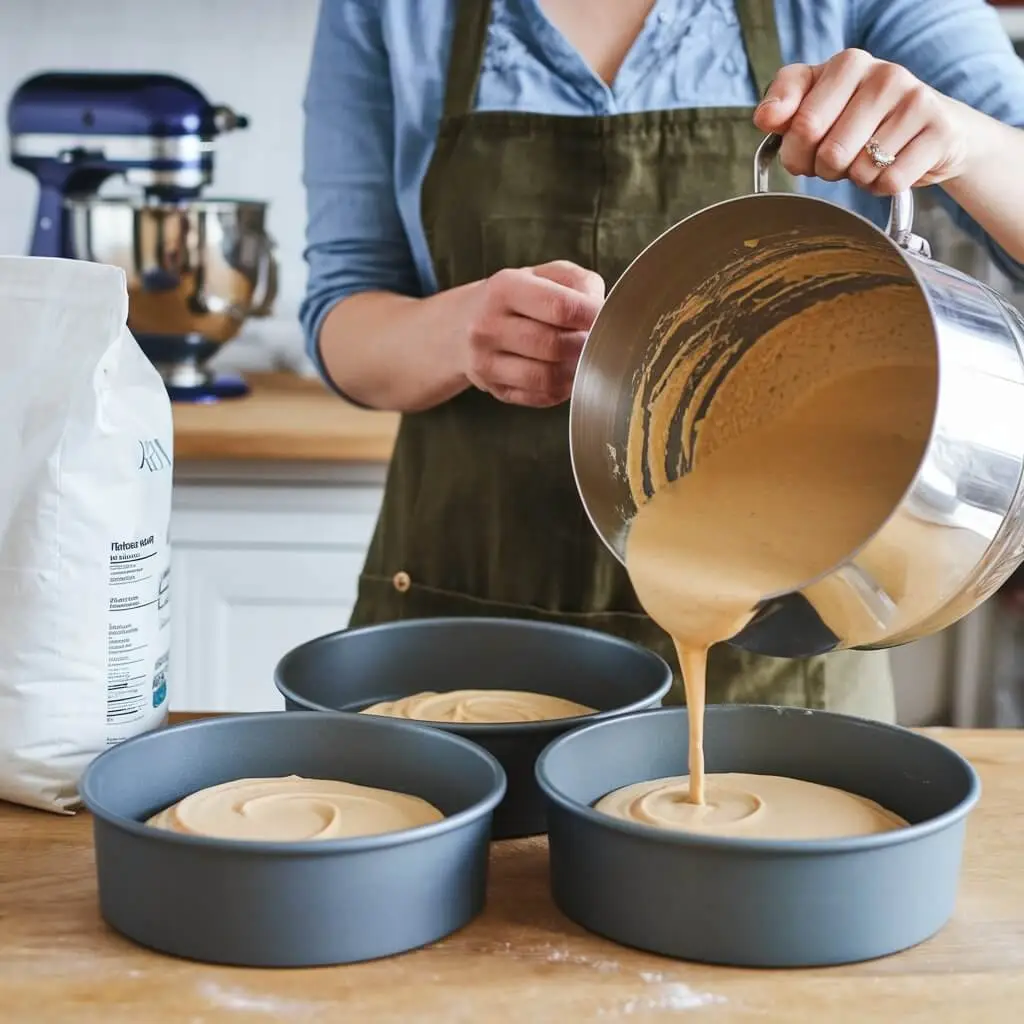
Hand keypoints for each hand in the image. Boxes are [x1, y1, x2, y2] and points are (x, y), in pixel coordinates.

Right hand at [463, 260, 604, 406]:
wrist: (462, 326)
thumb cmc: (516, 299)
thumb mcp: (543, 274)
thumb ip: (578, 282)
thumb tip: (602, 311)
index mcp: (504, 288)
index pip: (560, 307)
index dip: (592, 316)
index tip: (609, 319)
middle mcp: (488, 326)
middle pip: (554, 346)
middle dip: (584, 346)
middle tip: (596, 342)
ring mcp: (486, 362)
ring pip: (547, 378)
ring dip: (574, 371)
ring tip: (582, 359)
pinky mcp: (494, 389)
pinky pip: (540, 397)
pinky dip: (562, 389)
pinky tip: (565, 374)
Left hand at [753, 49, 970, 194]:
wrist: (933, 128)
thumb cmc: (862, 120)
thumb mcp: (817, 104)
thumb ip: (785, 105)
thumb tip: (765, 117)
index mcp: (847, 65)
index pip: (801, 125)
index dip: (796, 152)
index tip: (805, 149)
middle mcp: (883, 74)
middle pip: (830, 153)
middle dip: (825, 170)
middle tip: (838, 160)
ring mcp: (915, 100)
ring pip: (860, 170)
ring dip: (856, 179)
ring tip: (868, 159)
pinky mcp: (938, 131)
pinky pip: (889, 181)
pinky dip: (881, 187)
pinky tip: (890, 167)